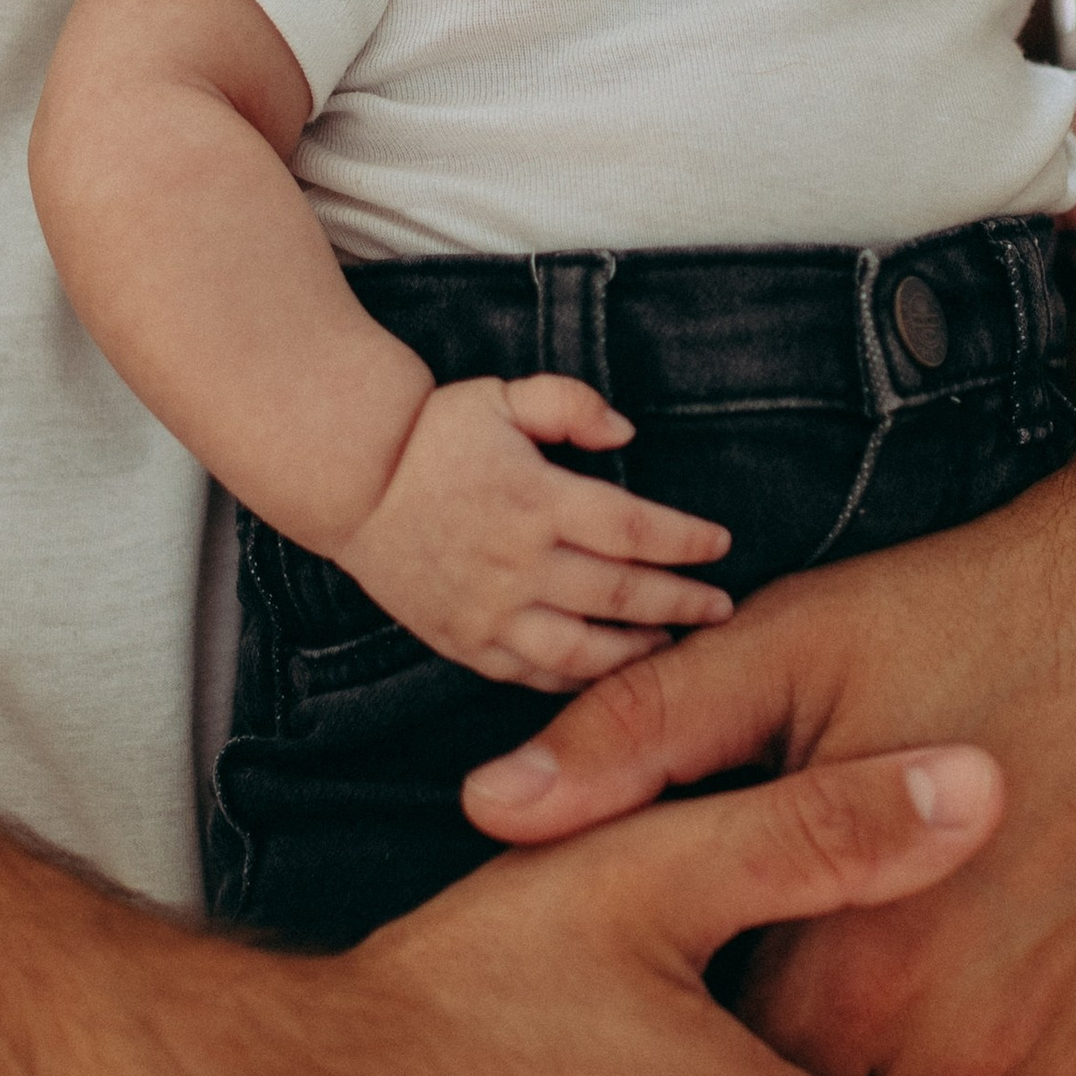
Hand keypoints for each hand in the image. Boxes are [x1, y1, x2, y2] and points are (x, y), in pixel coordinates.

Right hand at [338, 376, 733, 683]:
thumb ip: (571, 404)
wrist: (353, 481)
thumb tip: (627, 432)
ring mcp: (490, 611)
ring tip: (673, 645)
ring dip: (637, 651)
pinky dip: (577, 679)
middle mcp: (518, 563)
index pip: (633, 529)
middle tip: (722, 608)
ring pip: (583, 650)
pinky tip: (607, 672)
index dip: (686, 541)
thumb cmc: (435, 434)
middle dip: (683, 603)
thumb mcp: (504, 396)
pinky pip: (532, 674)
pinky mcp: (465, 641)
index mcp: (536, 499)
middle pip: (622, 595)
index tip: (721, 544)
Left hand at [463, 299, 1075, 1075]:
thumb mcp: (783, 649)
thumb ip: (631, 736)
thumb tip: (490, 806)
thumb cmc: (976, 615)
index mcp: (858, 958)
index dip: (655, 1066)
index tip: (619, 1019)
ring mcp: (1047, 1052)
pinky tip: (894, 1031)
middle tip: (684, 1042)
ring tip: (787, 1037)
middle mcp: (960, 1036)